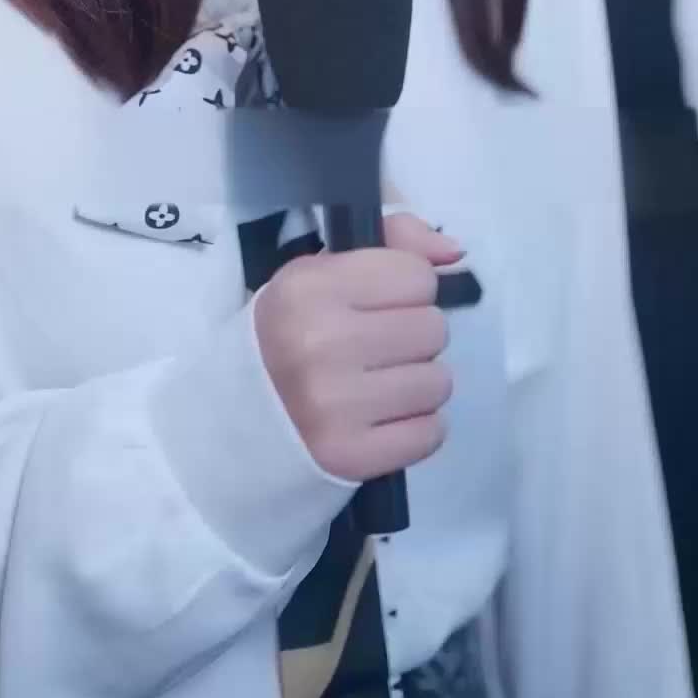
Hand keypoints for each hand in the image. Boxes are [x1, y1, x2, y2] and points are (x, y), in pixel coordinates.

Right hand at [253, 214, 461, 481]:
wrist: (243, 414)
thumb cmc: (296, 330)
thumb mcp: (326, 271)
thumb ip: (395, 241)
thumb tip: (454, 252)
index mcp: (308, 287)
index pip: (417, 277)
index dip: (405, 288)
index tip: (377, 304)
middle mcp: (319, 343)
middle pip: (433, 329)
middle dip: (414, 335)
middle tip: (379, 347)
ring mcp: (334, 405)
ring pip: (439, 382)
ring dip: (419, 383)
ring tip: (381, 383)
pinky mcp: (350, 456)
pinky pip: (432, 433)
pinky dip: (417, 426)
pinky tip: (383, 417)